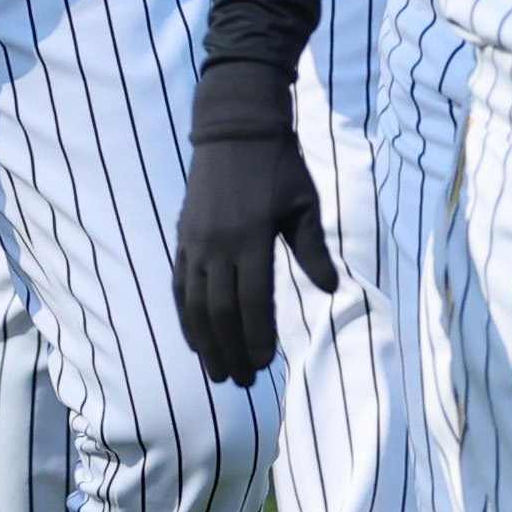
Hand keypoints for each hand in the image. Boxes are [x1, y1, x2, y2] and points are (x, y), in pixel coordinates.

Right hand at [173, 107, 337, 384]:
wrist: (236, 129)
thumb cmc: (279, 165)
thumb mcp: (304, 203)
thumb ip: (313, 248)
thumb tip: (332, 289)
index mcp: (251, 238)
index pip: (252, 301)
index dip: (256, 337)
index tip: (264, 365)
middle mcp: (218, 245)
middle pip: (220, 312)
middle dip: (231, 350)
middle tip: (241, 381)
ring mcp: (195, 242)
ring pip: (194, 305)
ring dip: (205, 343)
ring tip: (218, 372)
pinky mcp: (183, 238)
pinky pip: (179, 285)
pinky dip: (185, 316)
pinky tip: (195, 339)